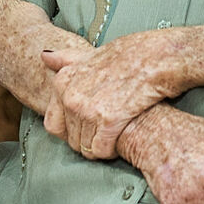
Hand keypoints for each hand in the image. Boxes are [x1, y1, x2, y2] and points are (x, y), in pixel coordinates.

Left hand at [41, 32, 176, 159]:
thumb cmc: (129, 55)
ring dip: (101, 145)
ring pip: (85, 148)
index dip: (72, 129)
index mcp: (62, 81)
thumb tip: (44, 57)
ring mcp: (87, 109)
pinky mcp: (108, 121)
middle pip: (71, 140)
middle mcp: (70, 96)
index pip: (53, 125)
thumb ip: (66, 59)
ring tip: (116, 131)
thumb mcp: (92, 53)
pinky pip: (101, 150)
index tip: (89, 124)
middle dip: (88, 139)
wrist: (158, 57)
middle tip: (106, 128)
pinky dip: (111, 150)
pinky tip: (121, 135)